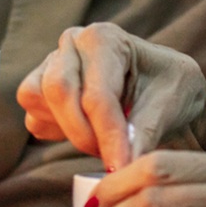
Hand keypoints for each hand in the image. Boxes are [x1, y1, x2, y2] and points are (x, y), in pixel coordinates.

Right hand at [16, 23, 205, 170]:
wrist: (165, 88)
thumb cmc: (171, 88)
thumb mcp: (170, 105)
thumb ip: (143, 133)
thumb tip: (123, 167)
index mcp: (105, 38)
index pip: (97, 93)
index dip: (108, 136)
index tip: (121, 168)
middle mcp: (72, 43)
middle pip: (58, 92)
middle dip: (83, 134)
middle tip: (112, 159)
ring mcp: (52, 63)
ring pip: (38, 102)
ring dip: (69, 131)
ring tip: (104, 141)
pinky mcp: (41, 89)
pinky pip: (34, 117)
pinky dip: (57, 133)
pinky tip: (89, 133)